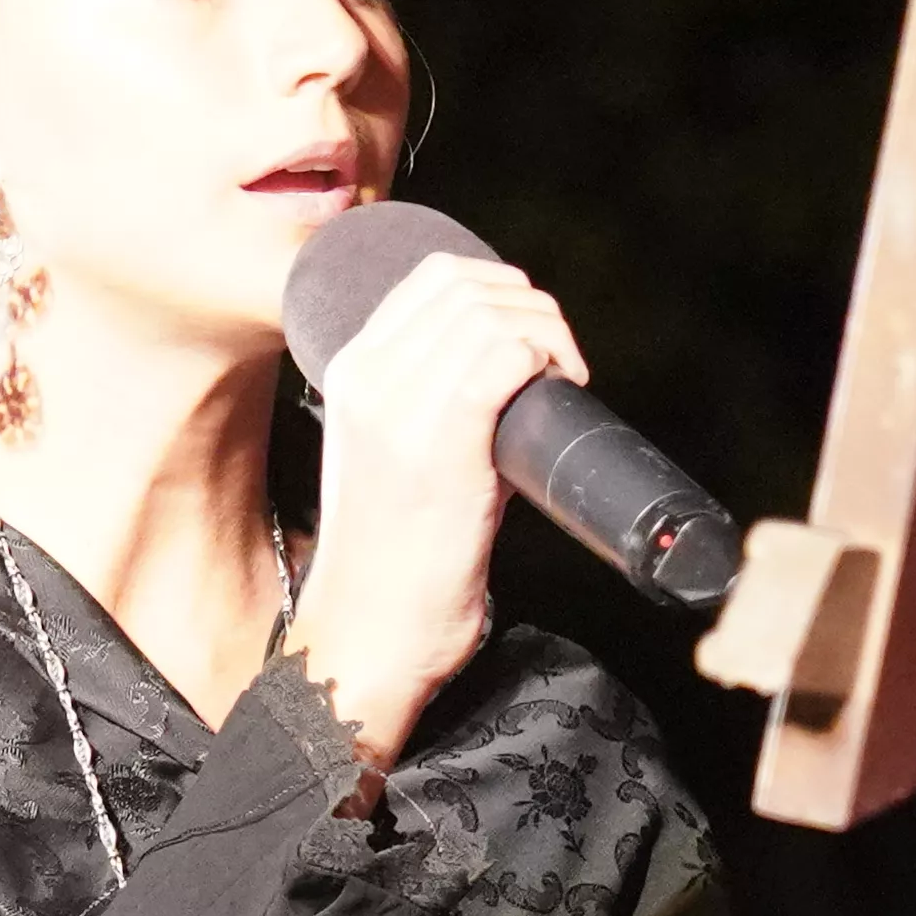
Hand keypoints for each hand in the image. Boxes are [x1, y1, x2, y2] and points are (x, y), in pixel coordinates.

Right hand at [288, 249, 589, 775]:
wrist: (369, 636)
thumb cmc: (395, 564)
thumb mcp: (396, 460)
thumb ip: (435, 407)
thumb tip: (515, 378)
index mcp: (349, 375)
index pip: (431, 278)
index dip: (499, 287)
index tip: (530, 332)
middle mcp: (367, 379)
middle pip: (466, 284)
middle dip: (532, 305)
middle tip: (561, 359)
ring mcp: (399, 408)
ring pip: (491, 313)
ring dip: (548, 331)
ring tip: (566, 377)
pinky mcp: (441, 443)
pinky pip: (505, 357)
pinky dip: (547, 359)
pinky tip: (561, 390)